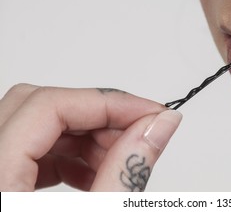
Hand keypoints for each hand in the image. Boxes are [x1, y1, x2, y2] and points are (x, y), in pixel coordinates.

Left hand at [0, 84, 181, 190]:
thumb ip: (127, 171)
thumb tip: (161, 125)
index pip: (48, 107)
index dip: (108, 102)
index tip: (151, 112)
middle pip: (39, 107)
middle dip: (100, 117)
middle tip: (141, 133)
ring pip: (37, 125)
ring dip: (87, 136)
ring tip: (122, 158)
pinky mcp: (2, 183)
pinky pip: (31, 149)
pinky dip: (72, 154)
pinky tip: (99, 172)